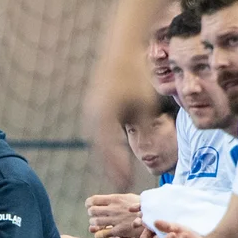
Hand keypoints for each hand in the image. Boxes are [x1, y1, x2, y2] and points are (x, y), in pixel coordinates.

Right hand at [84, 33, 158, 187]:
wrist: (120, 52)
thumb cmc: (136, 78)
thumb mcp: (146, 106)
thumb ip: (146, 130)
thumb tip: (147, 151)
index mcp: (105, 119)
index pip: (112, 151)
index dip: (119, 169)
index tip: (127, 184)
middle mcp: (93, 118)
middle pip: (101, 151)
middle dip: (111, 168)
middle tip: (122, 185)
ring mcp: (89, 114)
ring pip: (97, 144)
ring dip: (106, 159)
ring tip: (117, 174)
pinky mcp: (91, 110)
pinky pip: (96, 134)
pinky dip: (104, 146)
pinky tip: (112, 154)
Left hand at [86, 193, 141, 235]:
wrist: (154, 216)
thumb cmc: (141, 206)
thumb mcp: (129, 197)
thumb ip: (116, 199)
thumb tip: (103, 200)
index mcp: (115, 198)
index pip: (93, 200)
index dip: (89, 204)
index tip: (90, 206)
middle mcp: (114, 208)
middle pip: (92, 211)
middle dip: (91, 214)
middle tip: (94, 216)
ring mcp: (116, 220)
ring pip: (95, 222)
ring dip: (94, 224)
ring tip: (99, 224)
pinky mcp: (119, 231)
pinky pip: (102, 233)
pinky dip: (99, 234)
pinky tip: (102, 233)